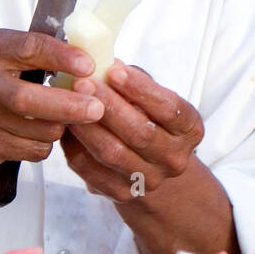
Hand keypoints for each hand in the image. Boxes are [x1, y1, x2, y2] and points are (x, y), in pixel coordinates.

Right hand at [0, 30, 104, 166]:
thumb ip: (33, 50)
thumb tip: (86, 56)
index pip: (28, 49)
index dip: (61, 57)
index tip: (88, 65)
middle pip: (27, 99)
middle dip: (68, 106)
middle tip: (97, 108)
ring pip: (37, 131)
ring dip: (60, 127)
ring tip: (65, 118)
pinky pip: (31, 151)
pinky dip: (44, 144)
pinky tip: (40, 133)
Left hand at [60, 60, 203, 202]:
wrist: (149, 164)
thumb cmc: (148, 118)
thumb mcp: (151, 96)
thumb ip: (134, 80)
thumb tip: (103, 59)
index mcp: (189, 129)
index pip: (169, 109)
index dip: (141, 89)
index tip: (115, 70)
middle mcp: (174, 158)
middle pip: (140, 133)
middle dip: (109, 105)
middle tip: (83, 83)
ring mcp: (150, 180)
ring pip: (113, 153)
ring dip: (87, 125)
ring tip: (68, 102)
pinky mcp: (122, 194)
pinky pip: (92, 171)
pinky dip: (75, 147)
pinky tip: (65, 126)